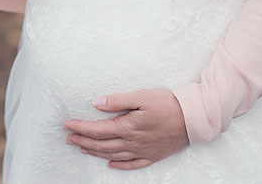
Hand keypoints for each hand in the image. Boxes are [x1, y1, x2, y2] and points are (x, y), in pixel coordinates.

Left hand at [64, 89, 187, 169]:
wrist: (194, 118)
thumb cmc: (169, 104)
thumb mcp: (143, 96)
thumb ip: (119, 100)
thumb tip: (97, 103)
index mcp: (127, 127)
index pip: (97, 130)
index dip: (80, 128)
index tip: (67, 125)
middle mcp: (131, 142)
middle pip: (101, 145)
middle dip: (83, 141)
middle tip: (69, 138)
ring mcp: (142, 151)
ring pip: (112, 155)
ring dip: (95, 152)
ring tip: (83, 148)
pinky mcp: (153, 155)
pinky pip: (131, 164)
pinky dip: (119, 165)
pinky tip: (111, 163)